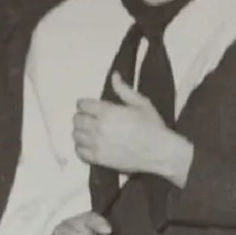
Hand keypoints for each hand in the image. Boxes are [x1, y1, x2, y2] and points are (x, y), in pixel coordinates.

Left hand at [73, 73, 187, 179]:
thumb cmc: (153, 126)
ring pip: (76, 136)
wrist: (160, 152)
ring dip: (80, 132)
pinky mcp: (99, 159)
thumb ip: (124, 90)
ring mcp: (97, 145)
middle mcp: (99, 127)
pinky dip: (80, 148)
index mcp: (108, 111)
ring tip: (88, 132)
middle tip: (87, 118)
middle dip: (81, 117)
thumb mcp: (141, 103)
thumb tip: (114, 75)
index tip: (87, 106)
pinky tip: (88, 145)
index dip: (84, 104)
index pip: (83, 105)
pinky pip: (80, 152)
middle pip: (77, 120)